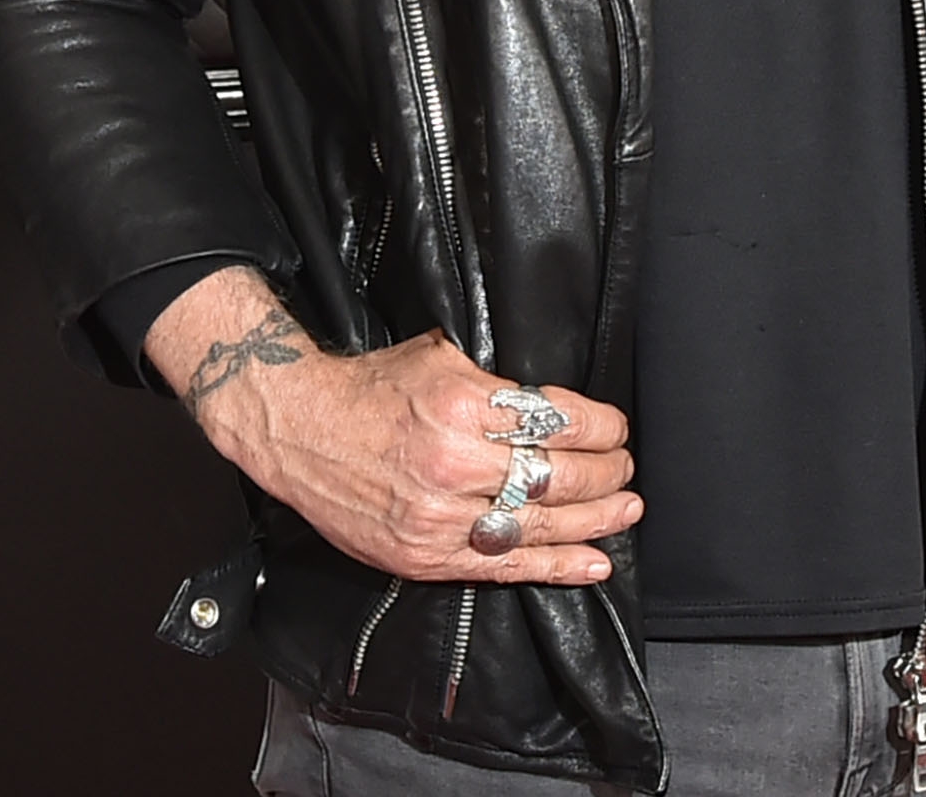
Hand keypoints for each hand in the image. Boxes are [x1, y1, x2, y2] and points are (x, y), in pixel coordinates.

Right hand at [144, 269, 639, 585]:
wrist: (299, 430)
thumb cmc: (370, 390)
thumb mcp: (438, 357)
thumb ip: (496, 383)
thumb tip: (554, 405)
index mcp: (459, 404)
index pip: (554, 420)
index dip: (599, 428)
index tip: (616, 428)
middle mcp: (452, 464)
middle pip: (555, 475)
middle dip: (605, 472)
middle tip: (625, 467)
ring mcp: (438, 518)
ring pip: (537, 524)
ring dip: (593, 521)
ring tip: (626, 510)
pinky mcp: (424, 556)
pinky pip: (503, 568)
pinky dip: (555, 567)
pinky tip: (593, 563)